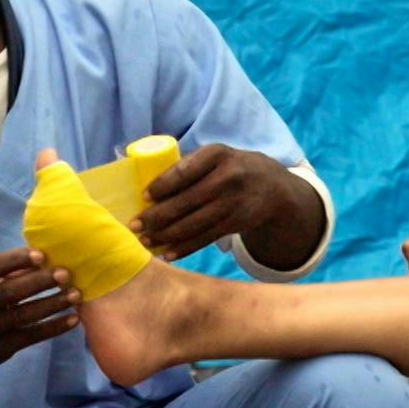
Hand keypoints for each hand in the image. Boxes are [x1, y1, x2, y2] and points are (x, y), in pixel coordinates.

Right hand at [0, 247, 80, 374]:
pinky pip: (32, 335)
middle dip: (40, 281)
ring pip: (24, 314)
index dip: (16, 260)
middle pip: (10, 291)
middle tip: (66, 273)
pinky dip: (55, 327)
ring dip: (53, 303)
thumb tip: (47, 256)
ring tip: (76, 294)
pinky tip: (74, 318)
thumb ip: (5, 272)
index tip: (42, 254)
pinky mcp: (0, 348)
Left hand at [133, 144, 300, 261]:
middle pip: (186, 201)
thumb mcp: (217, 157)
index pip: (184, 170)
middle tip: (134, 226)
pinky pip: (205, 238)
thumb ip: (189, 167)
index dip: (162, 185)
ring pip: (194, 223)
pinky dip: (184, 247)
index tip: (143, 197)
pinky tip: (166, 253)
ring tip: (145, 241)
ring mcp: (234, 201)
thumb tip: (147, 192)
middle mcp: (228, 176)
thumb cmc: (231, 169)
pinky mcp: (237, 222)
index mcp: (217, 153)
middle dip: (157, 216)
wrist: (274, 187)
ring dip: (166, 235)